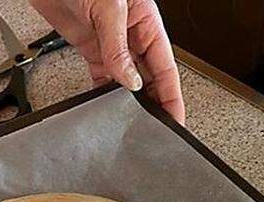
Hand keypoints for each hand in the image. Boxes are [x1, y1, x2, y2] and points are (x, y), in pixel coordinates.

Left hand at [29, 0, 184, 123]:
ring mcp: (110, 43)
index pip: (166, 69)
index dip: (172, 97)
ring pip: (125, 80)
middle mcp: (132, 36)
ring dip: (126, 100)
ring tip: (128, 120)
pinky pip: (101, 75)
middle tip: (152, 127)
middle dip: (153, 103)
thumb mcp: (109, 8)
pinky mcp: (89, 45)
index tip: (174, 119)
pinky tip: (103, 103)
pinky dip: (101, 91)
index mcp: (148, 24)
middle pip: (149, 78)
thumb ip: (118, 47)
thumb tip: (130, 80)